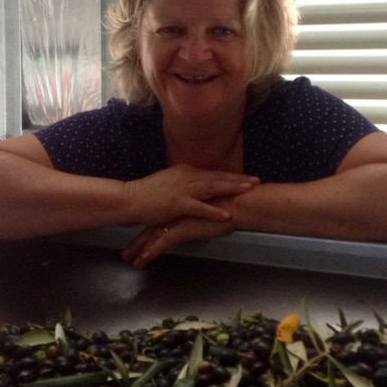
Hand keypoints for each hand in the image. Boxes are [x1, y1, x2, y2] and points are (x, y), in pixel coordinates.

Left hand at [121, 215, 234, 267]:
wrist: (237, 205)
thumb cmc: (230, 207)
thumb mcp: (212, 209)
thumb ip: (203, 213)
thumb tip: (202, 219)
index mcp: (181, 205)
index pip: (160, 218)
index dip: (148, 228)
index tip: (138, 237)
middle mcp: (176, 211)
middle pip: (151, 226)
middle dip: (138, 240)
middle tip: (126, 251)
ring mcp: (177, 220)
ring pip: (152, 236)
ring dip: (139, 248)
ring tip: (129, 259)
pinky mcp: (182, 229)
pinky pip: (162, 243)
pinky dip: (151, 252)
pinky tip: (142, 261)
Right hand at [124, 164, 256, 226]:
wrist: (129, 199)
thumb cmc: (148, 194)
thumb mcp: (169, 183)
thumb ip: (185, 183)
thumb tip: (198, 185)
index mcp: (186, 171)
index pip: (213, 173)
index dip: (231, 176)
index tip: (247, 177)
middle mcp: (187, 177)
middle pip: (217, 177)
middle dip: (238, 179)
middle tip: (256, 180)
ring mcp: (182, 189)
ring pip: (212, 188)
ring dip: (231, 188)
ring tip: (248, 190)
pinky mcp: (177, 204)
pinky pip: (199, 207)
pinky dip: (214, 210)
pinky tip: (227, 214)